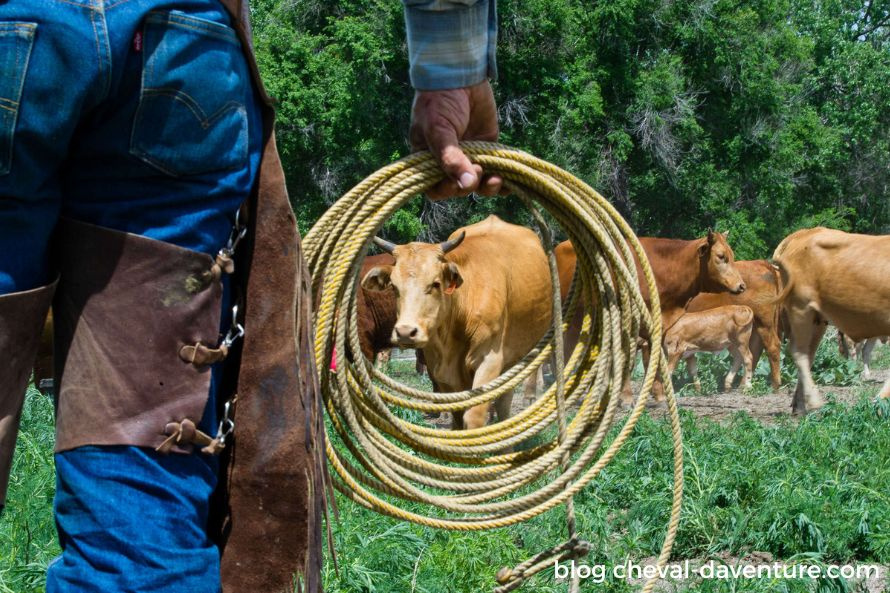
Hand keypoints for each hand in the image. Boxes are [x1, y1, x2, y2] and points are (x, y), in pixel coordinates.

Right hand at [409, 80, 502, 199]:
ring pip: (479, 184)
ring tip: (496, 180)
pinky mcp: (488, 150)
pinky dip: (504, 181)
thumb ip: (450, 158)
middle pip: (459, 189)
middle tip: (478, 169)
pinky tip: (510, 183)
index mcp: (428, 160)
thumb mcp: (438, 130)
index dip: (445, 190)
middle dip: (469, 184)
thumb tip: (466, 184)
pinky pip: (496, 171)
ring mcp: (469, 157)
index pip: (435, 188)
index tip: (455, 183)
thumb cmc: (439, 101)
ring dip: (488, 187)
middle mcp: (448, 163)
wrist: (459, 74)